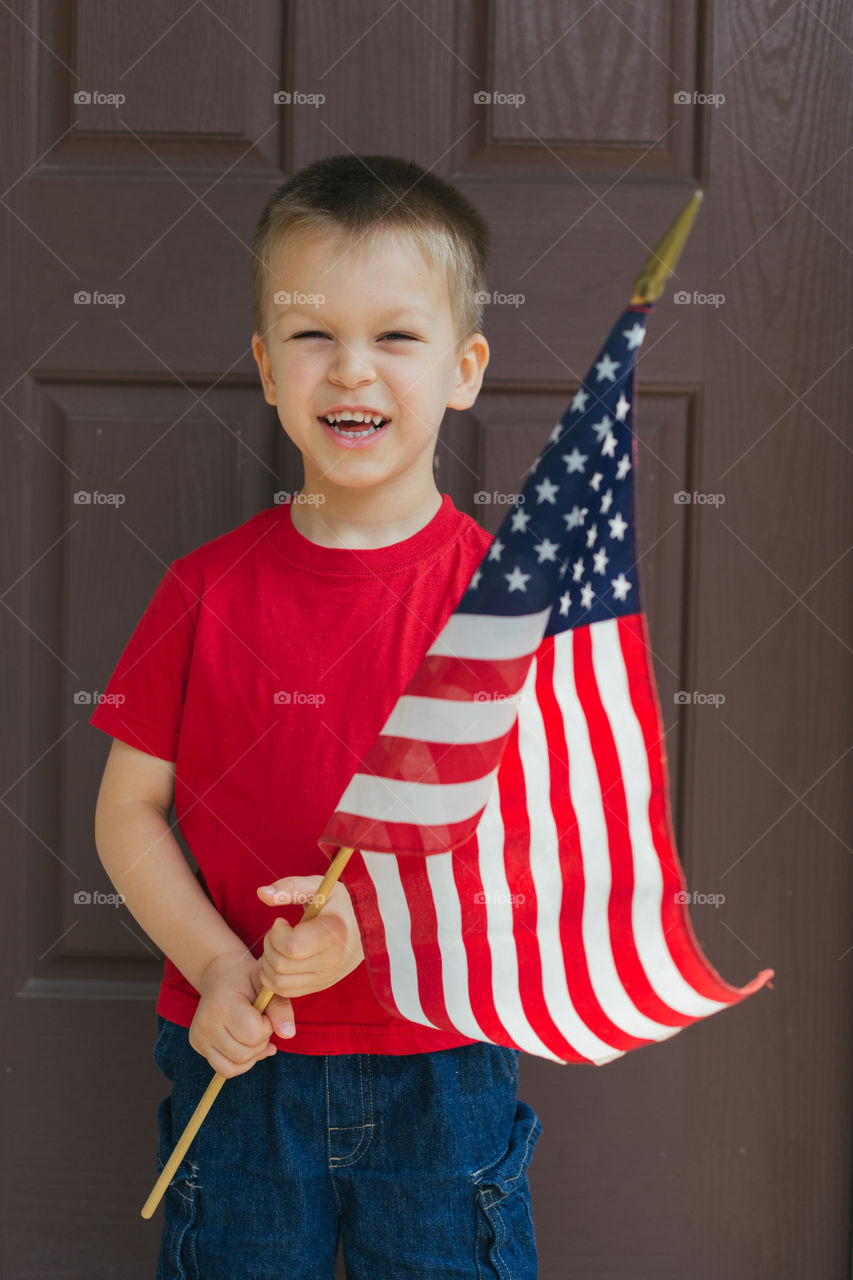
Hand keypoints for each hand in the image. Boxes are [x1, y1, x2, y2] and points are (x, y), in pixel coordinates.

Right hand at [190, 949, 278, 1077]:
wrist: (221, 974)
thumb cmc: (248, 979)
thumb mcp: (266, 986)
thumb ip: (280, 1009)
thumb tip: (288, 1035)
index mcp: (222, 1003)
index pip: (253, 1034)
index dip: (267, 1027)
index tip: (265, 1012)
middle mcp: (205, 1022)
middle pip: (244, 1054)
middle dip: (261, 1042)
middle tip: (260, 1022)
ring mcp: (198, 1035)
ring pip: (233, 1067)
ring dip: (251, 1055)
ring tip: (253, 1034)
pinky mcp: (197, 1045)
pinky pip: (224, 1068)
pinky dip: (240, 1063)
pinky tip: (246, 1045)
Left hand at [255, 875, 363, 1039]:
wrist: (365, 925)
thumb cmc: (340, 903)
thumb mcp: (319, 887)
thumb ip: (290, 887)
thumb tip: (261, 892)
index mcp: (335, 932)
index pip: (292, 946)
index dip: (277, 934)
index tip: (282, 922)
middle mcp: (332, 960)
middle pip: (281, 965)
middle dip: (269, 945)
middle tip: (278, 932)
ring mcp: (327, 977)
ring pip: (279, 982)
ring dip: (268, 963)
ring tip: (279, 945)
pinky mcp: (321, 985)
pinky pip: (286, 991)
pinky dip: (273, 977)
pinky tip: (281, 958)